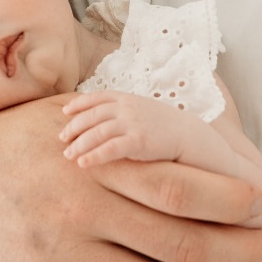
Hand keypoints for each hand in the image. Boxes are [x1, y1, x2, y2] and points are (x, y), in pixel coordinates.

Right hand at [0, 95, 261, 261]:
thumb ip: (126, 125)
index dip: (231, 201)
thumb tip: (192, 129)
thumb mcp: (73, 114)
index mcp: (97, 158)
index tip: (261, 206)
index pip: (181, 184)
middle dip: (238, 250)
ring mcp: (65, 252)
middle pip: (182, 239)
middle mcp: (84, 206)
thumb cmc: (23, 141)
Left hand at [60, 92, 240, 174]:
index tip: (65, 113)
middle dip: (74, 126)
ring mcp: (134, 123)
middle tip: (61, 139)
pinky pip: (110, 148)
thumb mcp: (148, 114)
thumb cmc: (174, 131)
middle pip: (92, 114)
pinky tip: (82, 164)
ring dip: (79, 143)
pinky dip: (93, 155)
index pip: (97, 98)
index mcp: (131, 98)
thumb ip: (129, 114)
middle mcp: (129, 107)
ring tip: (68, 154)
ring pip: (97, 131)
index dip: (79, 105)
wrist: (200, 140)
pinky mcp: (140, 142)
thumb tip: (110, 121)